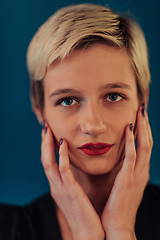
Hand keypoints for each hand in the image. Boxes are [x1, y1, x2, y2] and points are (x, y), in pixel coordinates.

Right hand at [41, 124, 104, 239]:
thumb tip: (74, 172)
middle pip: (44, 160)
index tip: (49, 133)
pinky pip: (63, 171)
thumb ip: (71, 183)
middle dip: (43, 143)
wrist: (89, 235)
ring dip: (47, 145)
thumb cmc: (84, 215)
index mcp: (58, 186)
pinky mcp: (70, 192)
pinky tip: (62, 143)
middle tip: (45, 127)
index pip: (48, 162)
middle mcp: (56, 186)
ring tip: (48, 130)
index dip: (47, 147)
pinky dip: (61, 156)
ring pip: (49, 163)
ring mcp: (61, 189)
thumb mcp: (74, 196)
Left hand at [101, 105, 152, 239]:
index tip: (139, 115)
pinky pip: (132, 157)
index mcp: (139, 172)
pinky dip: (132, 142)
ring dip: (142, 128)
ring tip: (140, 112)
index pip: (145, 145)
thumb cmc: (117, 205)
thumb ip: (122, 170)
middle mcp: (141, 171)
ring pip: (144, 146)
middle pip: (148, 142)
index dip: (144, 129)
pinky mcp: (128, 180)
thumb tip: (118, 158)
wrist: (117, 226)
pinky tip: (129, 129)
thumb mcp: (122, 184)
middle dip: (146, 124)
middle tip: (142, 107)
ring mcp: (136, 175)